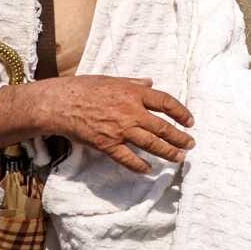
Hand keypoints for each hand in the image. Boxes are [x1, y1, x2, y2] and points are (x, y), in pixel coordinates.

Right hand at [0, 76, 194, 173]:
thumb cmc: (85, 88)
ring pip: (151, 144)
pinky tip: (149, 170)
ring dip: (168, 152)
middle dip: (180, 137)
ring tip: (179, 157)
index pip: (166, 103)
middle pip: (163, 127)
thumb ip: (135, 83)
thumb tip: (151, 83)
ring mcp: (120, 129)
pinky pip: (127, 158)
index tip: (190, 121)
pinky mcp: (107, 144)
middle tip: (191, 144)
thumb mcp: (113, 79)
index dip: (181, 113)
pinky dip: (139, 165)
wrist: (59, 103)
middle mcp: (131, 112)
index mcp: (134, 93)